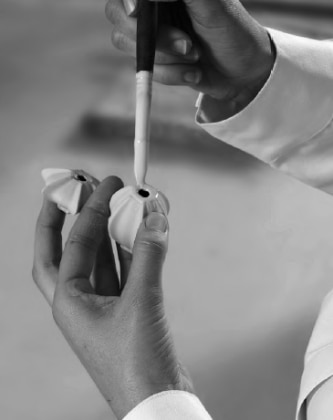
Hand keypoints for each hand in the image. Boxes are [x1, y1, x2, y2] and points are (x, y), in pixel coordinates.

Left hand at [33, 177, 192, 418]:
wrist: (158, 403)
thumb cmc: (138, 364)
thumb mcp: (142, 303)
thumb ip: (148, 255)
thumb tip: (155, 216)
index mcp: (68, 301)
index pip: (74, 242)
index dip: (90, 209)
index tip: (103, 182)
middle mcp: (79, 302)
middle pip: (67, 249)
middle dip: (71, 217)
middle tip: (81, 187)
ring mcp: (102, 306)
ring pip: (99, 258)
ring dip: (108, 230)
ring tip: (118, 201)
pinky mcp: (125, 311)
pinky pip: (123, 270)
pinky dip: (130, 249)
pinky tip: (139, 231)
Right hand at [102, 0, 274, 116]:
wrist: (243, 72)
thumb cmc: (234, 30)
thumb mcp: (215, 3)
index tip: (137, 4)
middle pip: (115, 7)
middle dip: (150, 34)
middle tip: (186, 43)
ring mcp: (148, 24)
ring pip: (124, 39)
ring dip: (164, 55)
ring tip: (195, 54)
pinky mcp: (150, 52)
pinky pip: (142, 65)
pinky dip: (170, 72)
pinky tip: (193, 70)